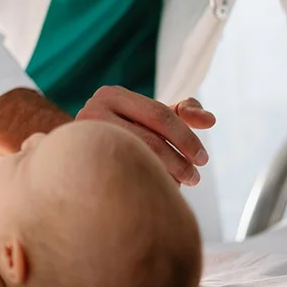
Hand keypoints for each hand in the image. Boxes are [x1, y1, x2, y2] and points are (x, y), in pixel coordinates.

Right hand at [76, 88, 214, 185]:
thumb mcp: (150, 115)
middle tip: (194, 178)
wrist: (76, 149)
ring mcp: (83, 138)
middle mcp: (92, 111)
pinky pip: (121, 176)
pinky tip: (154, 191)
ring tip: (178, 186)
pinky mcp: (80, 163)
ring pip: (135, 160)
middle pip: (148, 139)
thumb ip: (183, 112)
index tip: (203, 159)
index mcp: (111, 95)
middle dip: (178, 161)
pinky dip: (143, 184)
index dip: (186, 137)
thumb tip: (210, 120)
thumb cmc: (125, 129)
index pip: (159, 115)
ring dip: (164, 175)